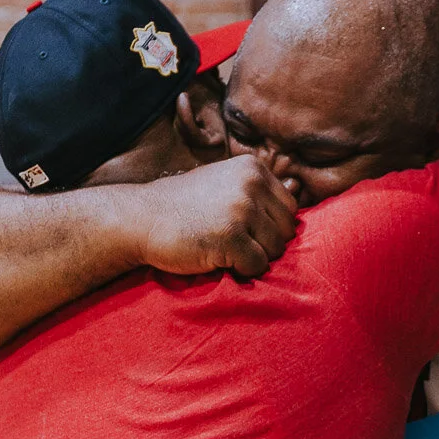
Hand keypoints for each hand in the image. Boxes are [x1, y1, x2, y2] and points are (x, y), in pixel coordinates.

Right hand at [130, 156, 298, 276]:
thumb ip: (257, 188)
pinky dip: (242, 270)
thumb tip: (298, 188)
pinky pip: (258, 265)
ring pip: (276, 249)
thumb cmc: (184, 205)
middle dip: (266, 242)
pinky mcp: (231, 237)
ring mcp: (242, 210)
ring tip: (224, 248)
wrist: (141, 218)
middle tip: (234, 242)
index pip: (290, 207)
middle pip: (287, 230)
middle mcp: (251, 184)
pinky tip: (218, 257)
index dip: (270, 225)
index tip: (243, 228)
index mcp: (253, 168)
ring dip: (254, 256)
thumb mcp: (224, 182)